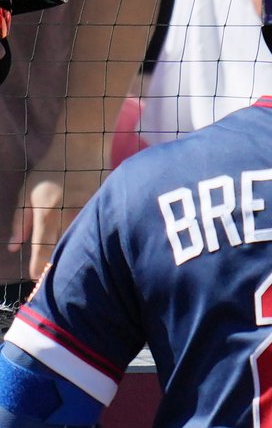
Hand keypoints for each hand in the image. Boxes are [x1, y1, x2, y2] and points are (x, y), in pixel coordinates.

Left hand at [7, 167, 99, 282]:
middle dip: (55, 264)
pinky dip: (86, 240)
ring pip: (80, 242)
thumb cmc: (49, 172)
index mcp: (47, 212)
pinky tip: (84, 245)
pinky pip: (93, 231)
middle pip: (63, 250)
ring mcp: (89, 214)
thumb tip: (13, 247)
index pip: (42, 248)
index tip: (35, 277)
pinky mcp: (103, 211)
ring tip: (65, 263)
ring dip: (71, 254)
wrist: (81, 151)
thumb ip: (19, 222)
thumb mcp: (26, 193)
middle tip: (49, 275)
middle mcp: (69, 215)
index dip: (38, 266)